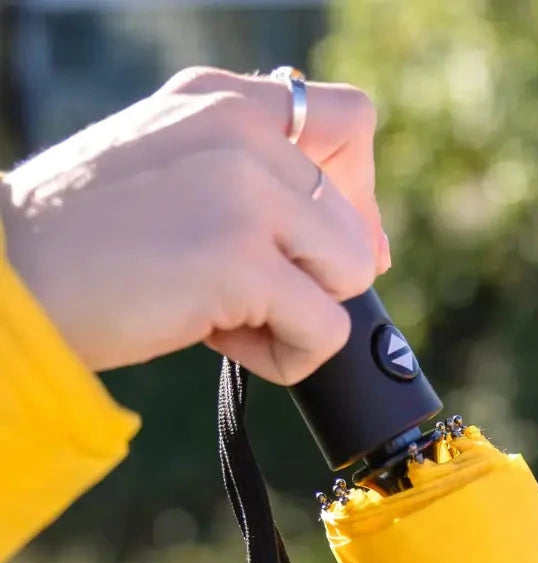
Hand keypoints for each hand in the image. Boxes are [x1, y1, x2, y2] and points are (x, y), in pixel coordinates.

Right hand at [0, 67, 389, 384]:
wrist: (12, 282)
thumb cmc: (90, 243)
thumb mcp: (176, 171)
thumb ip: (257, 179)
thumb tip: (370, 244)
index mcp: (222, 99)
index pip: (350, 122)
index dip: (357, 193)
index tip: (319, 242)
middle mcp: (238, 130)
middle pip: (356, 227)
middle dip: (311, 280)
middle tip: (237, 292)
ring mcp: (242, 193)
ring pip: (350, 277)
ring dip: (297, 317)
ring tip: (225, 314)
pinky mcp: (240, 261)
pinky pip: (324, 332)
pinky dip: (285, 357)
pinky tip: (220, 340)